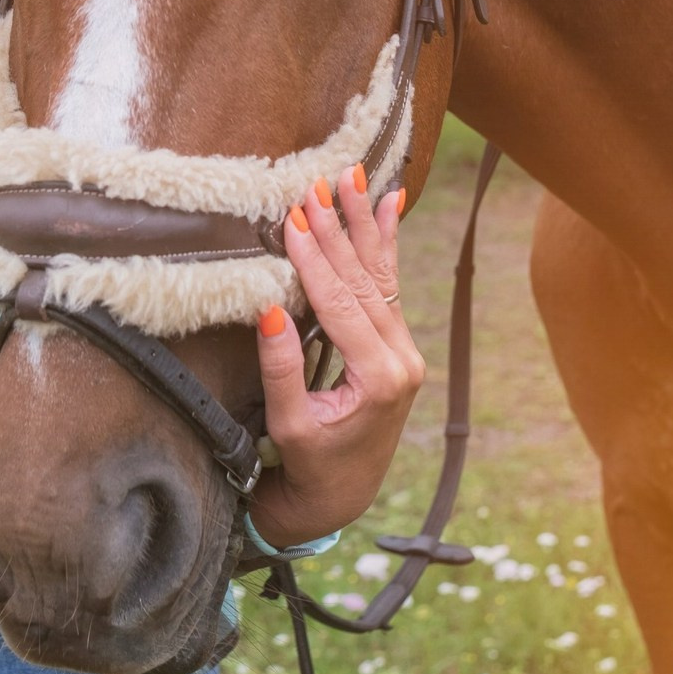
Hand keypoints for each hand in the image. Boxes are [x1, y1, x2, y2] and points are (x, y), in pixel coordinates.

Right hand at [247, 167, 424, 549]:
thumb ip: (282, 368)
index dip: (315, 262)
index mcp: (378, 380)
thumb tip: (267, 308)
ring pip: (382, 276)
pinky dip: (386, 243)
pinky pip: (389, 285)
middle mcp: (402, 359)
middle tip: (320, 184)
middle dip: (341, 230)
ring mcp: (405, 350)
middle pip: (365, 282)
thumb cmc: (309, 464)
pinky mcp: (398, 345)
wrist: (342, 495)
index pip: (341, 306)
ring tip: (356, 178)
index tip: (292, 220)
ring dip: (365, 224)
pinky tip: (391, 204)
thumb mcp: (290, 423)